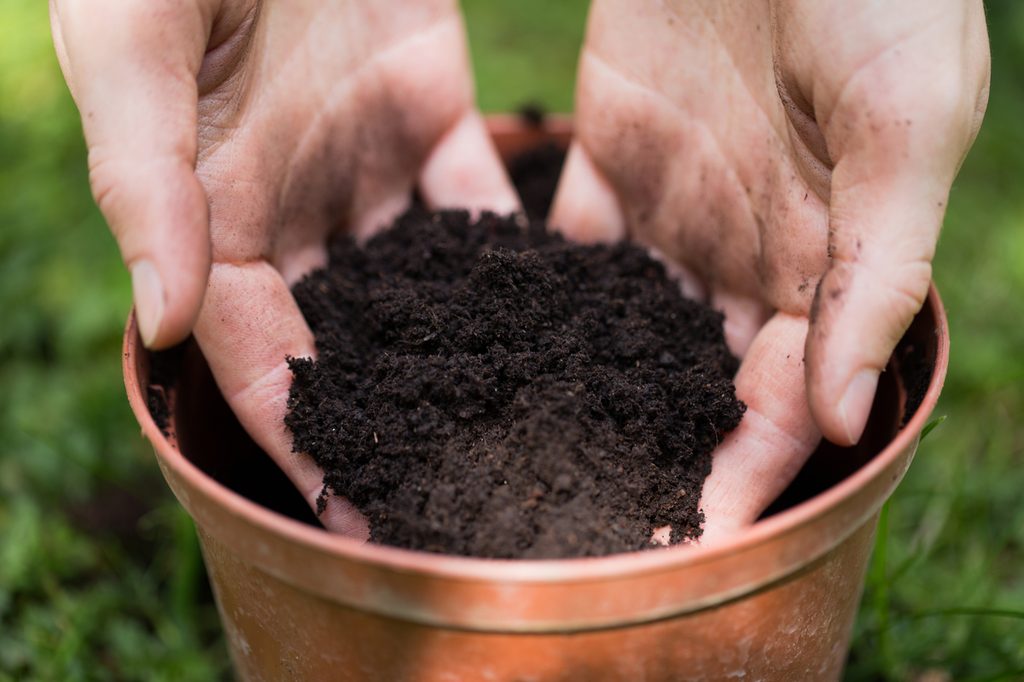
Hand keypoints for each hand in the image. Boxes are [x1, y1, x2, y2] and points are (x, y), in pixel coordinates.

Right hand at [52, 0, 518, 533]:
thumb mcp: (136, 42)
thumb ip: (148, 181)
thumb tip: (166, 325)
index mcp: (217, 211)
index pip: (262, 353)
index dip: (304, 437)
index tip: (356, 515)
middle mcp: (294, 205)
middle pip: (352, 340)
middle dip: (399, 422)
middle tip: (461, 500)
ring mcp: (363, 163)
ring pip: (423, 283)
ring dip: (467, 354)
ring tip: (526, 430)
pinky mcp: (428, 111)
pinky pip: (476, 198)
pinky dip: (512, 255)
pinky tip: (560, 313)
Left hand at [552, 0, 988, 540]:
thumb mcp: (902, 122)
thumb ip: (874, 270)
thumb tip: (839, 416)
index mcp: (824, 258)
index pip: (783, 394)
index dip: (743, 467)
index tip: (688, 535)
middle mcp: (744, 252)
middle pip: (691, 380)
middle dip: (646, 448)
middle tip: (580, 517)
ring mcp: (674, 210)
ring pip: (619, 328)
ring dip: (575, 390)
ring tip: (514, 456)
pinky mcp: (611, 159)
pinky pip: (563, 248)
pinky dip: (531, 299)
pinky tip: (484, 351)